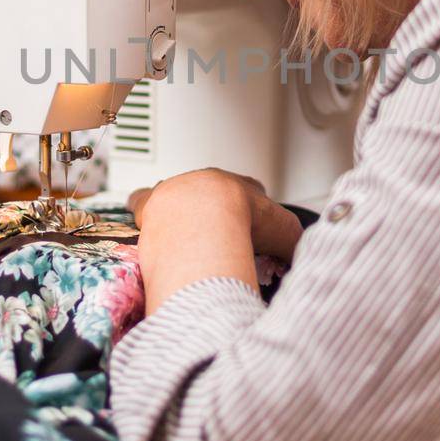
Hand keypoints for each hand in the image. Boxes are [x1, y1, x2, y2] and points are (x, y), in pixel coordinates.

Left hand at [128, 168, 302, 261]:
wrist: (205, 216)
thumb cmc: (244, 221)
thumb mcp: (285, 232)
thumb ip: (294, 242)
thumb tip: (298, 257)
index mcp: (239, 185)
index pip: (249, 191)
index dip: (252, 211)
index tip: (252, 229)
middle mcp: (207, 183)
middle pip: (211, 194)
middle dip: (213, 212)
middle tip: (217, 239)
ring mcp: (177, 190)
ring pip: (177, 197)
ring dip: (179, 214)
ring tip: (183, 239)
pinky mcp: (149, 203)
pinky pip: (140, 201)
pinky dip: (142, 212)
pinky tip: (145, 227)